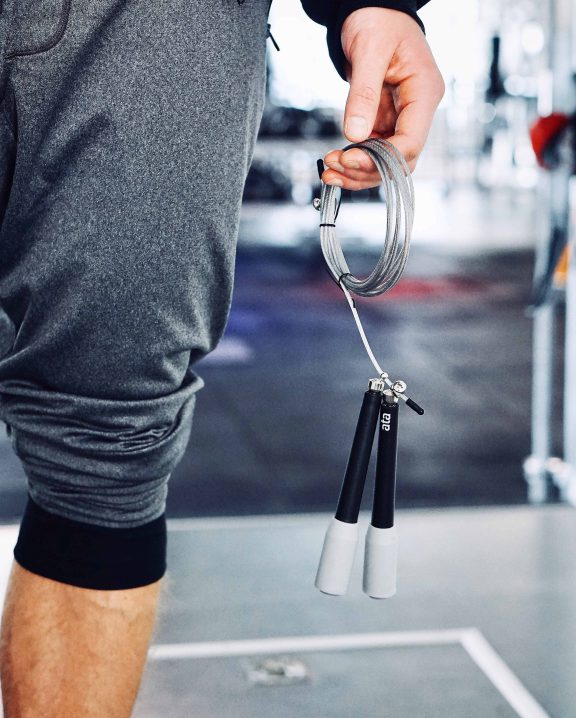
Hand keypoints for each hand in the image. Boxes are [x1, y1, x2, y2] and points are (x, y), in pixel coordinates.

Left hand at [321, 8, 444, 188]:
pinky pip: (373, 151)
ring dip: (358, 171)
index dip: (381, 159)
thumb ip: (363, 94)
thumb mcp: (369, 50)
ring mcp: (402, 118)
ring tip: (329, 170)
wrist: (371, 10)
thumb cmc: (378, 20)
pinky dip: (354, 161)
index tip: (349, 158)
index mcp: (425, 91)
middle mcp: (417, 110)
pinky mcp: (385, 121)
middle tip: (334, 166)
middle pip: (400, 160)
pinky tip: (335, 163)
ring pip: (386, 162)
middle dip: (367, 169)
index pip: (411, 142)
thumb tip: (354, 133)